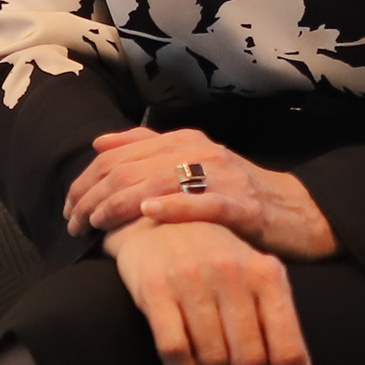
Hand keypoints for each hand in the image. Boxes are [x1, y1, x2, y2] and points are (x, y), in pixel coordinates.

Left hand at [69, 127, 339, 259]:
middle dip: (95, 196)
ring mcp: (223, 177)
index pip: (121, 154)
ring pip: (161, 183)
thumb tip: (100, 143)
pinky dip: (174, 206)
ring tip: (97, 223)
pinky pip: (204, 203)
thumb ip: (148, 150)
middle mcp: (201, 151)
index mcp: (185, 140)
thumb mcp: (192, 164)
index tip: (69, 208)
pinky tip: (150, 214)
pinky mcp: (243, 205)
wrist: (296, 212)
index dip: (87, 180)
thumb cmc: (237, 193)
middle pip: (133, 168)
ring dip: (122, 204)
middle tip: (74, 224)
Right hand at [103, 219, 328, 364]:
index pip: (290, 350)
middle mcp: (234, 274)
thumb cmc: (218, 264)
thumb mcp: (261, 293)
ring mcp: (192, 279)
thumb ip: (288, 343)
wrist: (158, 220)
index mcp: (269, 275)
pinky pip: (173, 352)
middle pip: (250, 362)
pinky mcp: (154, 289)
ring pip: (211, 361)